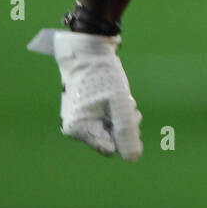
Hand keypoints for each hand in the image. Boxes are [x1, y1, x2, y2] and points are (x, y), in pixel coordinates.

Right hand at [27, 28, 142, 160]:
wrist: (88, 49)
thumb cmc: (103, 74)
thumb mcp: (120, 103)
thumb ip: (126, 131)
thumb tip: (133, 158)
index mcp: (78, 129)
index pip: (111, 148)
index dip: (122, 130)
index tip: (122, 108)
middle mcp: (74, 129)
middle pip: (110, 139)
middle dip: (122, 122)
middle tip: (123, 100)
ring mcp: (78, 120)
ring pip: (110, 128)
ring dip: (120, 114)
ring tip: (119, 95)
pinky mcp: (83, 112)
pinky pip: (105, 119)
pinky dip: (114, 109)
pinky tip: (113, 94)